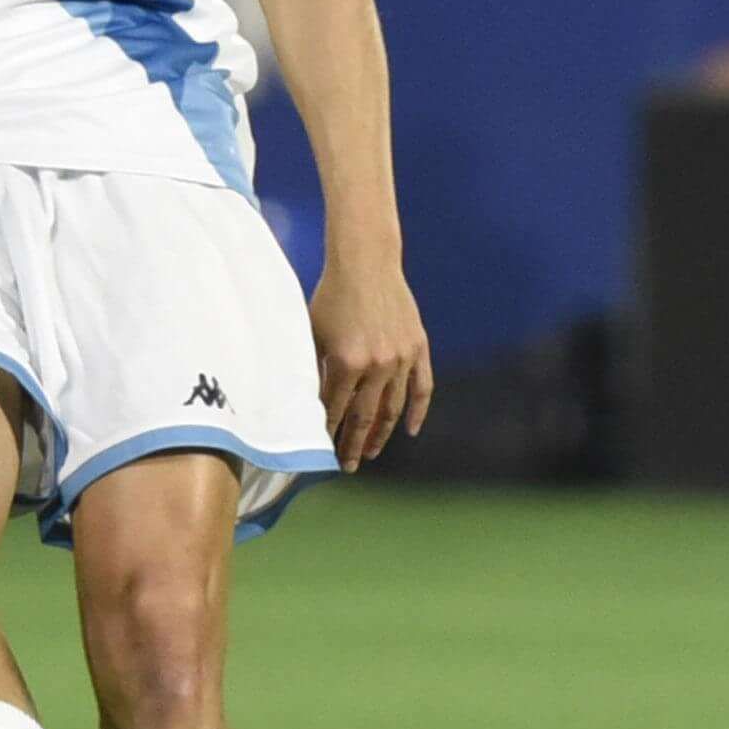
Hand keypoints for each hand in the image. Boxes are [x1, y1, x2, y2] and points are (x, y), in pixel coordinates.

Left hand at [310, 254, 431, 471]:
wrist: (366, 262)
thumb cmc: (332, 296)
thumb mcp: (313, 333)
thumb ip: (313, 370)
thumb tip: (306, 406)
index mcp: (346, 362)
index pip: (335, 411)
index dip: (328, 434)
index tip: (323, 453)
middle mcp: (377, 365)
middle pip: (364, 418)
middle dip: (353, 445)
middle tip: (347, 465)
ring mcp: (401, 358)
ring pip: (393, 408)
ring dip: (381, 434)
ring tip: (370, 452)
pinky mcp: (418, 348)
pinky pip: (422, 388)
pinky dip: (418, 411)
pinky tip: (410, 430)